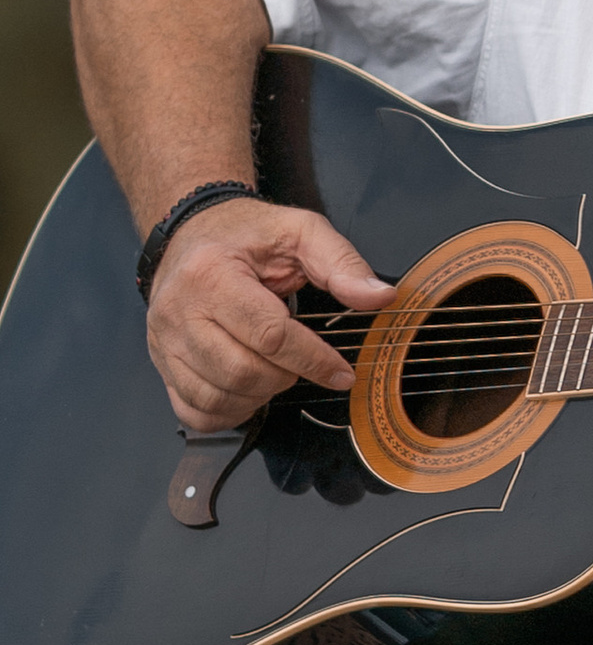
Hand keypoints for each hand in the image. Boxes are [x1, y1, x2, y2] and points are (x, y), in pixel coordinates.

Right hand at [147, 198, 392, 433]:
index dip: (313, 360)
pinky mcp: (160, 364)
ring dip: (259, 397)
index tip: (342, 372)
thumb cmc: (245, 235)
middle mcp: (178, 311)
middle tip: (302, 361)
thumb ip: (341, 263)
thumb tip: (379, 296)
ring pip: (216, 398)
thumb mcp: (299, 231)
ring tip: (277, 370)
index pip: (269, 335)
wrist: (192, 232)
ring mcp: (163, 342)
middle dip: (286, 377)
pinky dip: (228, 412)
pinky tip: (249, 391)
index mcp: (211, 274)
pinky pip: (194, 411)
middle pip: (241, 372)